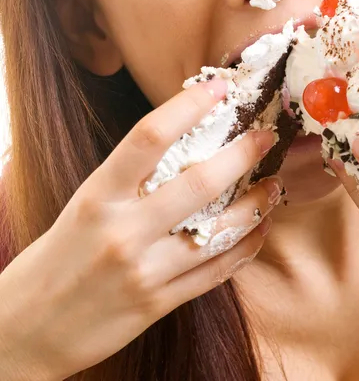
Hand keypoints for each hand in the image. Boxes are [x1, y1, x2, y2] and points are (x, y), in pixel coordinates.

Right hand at [0, 78, 281, 380]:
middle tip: (265, 137)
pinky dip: (245, 248)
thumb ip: (132, 179)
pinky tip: (259, 230)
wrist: (25, 330)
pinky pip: (215, 273)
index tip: (219, 87)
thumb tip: (187, 141)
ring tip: (274, 187)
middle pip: (199, 184)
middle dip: (242, 155)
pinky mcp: (158, 304)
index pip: (149, 138)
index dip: (188, 106)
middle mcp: (123, 231)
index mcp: (99, 196)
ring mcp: (143, 271)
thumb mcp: (86, 204)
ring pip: (219, 232)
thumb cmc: (60, 254)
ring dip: (255, 205)